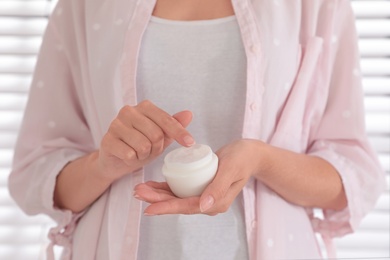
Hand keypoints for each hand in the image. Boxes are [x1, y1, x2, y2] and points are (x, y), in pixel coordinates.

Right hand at [97, 100, 193, 181]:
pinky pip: (129, 154)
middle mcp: (128, 111)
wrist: (116, 161)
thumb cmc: (140, 145)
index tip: (190, 143)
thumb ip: (174, 125)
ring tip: (137, 153)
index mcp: (144, 107)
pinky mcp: (107, 140)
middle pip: (156, 134)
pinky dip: (132, 160)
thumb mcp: (161, 136)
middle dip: (156, 148)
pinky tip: (126, 156)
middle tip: (149, 150)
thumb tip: (189, 114)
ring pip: (143, 145)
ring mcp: (115, 124)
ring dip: (143, 155)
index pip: (166, 120)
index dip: (179, 133)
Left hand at [133, 139, 262, 215]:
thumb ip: (218, 187)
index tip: (149, 208)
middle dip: (157, 200)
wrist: (250, 153)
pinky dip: (166, 188)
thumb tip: (203, 206)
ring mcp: (204, 195)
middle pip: (178, 203)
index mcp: (216, 202)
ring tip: (140, 189)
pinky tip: (153, 185)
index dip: (167, 207)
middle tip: (137, 193)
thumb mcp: (231, 168)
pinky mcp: (200, 186)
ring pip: (177, 197)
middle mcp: (208, 202)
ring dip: (158, 194)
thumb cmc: (242, 158)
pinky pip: (180, 190)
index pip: (187, 207)